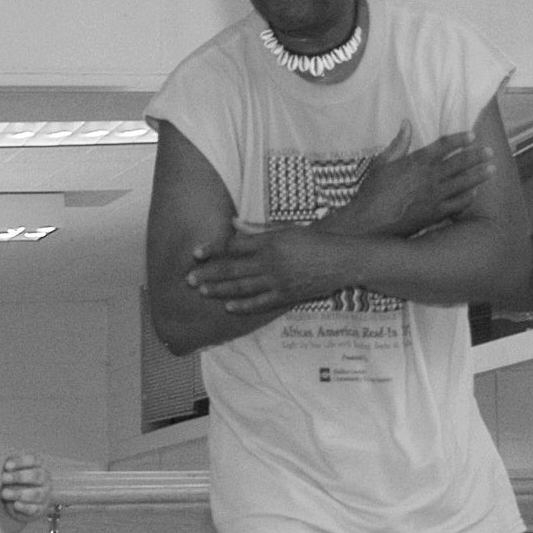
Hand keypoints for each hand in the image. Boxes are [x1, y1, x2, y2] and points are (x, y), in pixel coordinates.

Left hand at [0, 454, 49, 520]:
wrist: (18, 502)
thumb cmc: (14, 482)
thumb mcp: (10, 471)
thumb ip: (9, 466)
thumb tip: (7, 466)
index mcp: (37, 466)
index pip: (33, 460)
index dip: (20, 462)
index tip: (6, 466)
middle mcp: (44, 480)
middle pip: (36, 476)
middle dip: (19, 476)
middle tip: (3, 478)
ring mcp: (44, 495)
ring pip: (36, 494)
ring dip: (19, 493)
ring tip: (4, 493)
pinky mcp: (40, 509)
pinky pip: (35, 509)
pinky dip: (25, 507)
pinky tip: (15, 505)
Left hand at [185, 225, 343, 313]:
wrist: (343, 260)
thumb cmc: (314, 241)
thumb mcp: (286, 230)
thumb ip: (258, 231)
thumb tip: (234, 225)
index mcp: (271, 242)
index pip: (234, 245)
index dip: (213, 249)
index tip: (195, 253)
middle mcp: (272, 261)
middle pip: (233, 268)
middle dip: (209, 274)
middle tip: (188, 279)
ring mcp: (279, 280)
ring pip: (243, 287)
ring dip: (220, 290)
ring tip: (202, 291)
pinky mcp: (287, 295)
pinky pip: (261, 303)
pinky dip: (244, 305)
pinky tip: (228, 306)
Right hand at [331, 126, 492, 237]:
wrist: (368, 222)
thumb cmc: (370, 193)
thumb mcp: (380, 164)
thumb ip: (398, 144)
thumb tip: (406, 123)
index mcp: (415, 162)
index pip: (443, 146)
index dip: (459, 139)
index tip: (471, 136)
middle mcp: (429, 176)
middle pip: (460, 162)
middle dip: (477, 156)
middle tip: (489, 152)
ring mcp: (434, 195)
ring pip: (464, 182)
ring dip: (479, 175)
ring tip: (491, 169)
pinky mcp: (435, 213)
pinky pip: (459, 203)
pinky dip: (468, 197)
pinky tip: (473, 193)